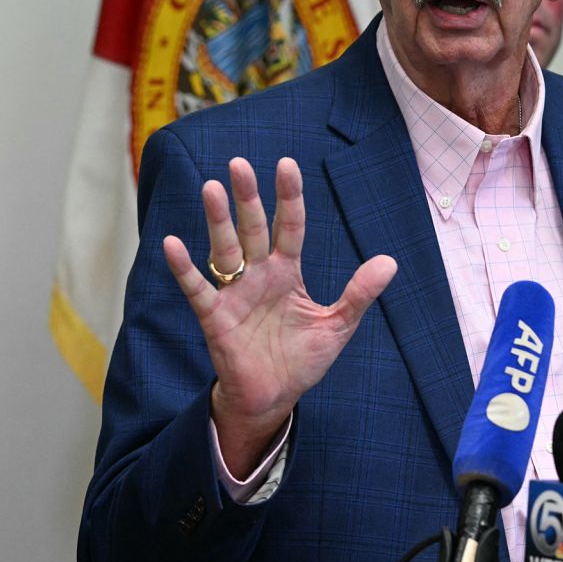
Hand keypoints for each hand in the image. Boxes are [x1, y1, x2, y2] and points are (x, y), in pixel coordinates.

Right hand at [162, 156, 396, 474]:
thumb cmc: (302, 359)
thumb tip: (390, 262)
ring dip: (217, 220)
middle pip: (252, 228)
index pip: (289, 226)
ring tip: (211, 188)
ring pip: (225, 249)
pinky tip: (172, 243)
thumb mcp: (337, 325)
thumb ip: (359, 294)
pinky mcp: (215, 318)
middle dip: (247, 197)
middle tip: (239, 163)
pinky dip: (184, 268)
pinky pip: (197, 289)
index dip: (289, 197)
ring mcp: (235, 293)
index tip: (287, 164)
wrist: (274, 398)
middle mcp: (259, 275)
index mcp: (288, 272)